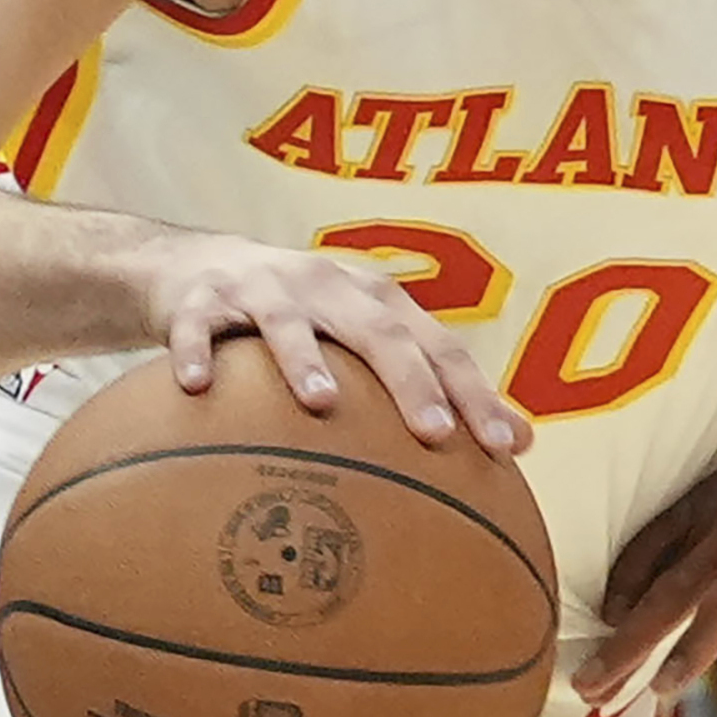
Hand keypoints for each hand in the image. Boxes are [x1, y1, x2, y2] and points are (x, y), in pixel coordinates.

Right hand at [142, 230, 526, 455]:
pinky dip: (194, 354)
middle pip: (377, 331)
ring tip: (320, 404)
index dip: (472, 394)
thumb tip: (522, 444)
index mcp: (376, 299)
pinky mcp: (199, 300)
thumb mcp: (368, 339)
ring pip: (288, 323)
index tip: (501, 448)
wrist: (196, 267)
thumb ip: (436, 385)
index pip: (437, 346)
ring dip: (304, 359)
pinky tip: (195, 388)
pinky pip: (195, 329)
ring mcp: (261, 289)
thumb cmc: (303, 320)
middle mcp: (326, 286)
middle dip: (408, 380)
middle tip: (432, 434)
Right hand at [586, 435, 716, 716]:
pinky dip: (627, 568)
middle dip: (632, 641)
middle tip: (592, 686)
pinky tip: (608, 608)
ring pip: (654, 559)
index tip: (662, 689)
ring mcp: (715, 502)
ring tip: (590, 660)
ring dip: (619, 609)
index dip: (695, 646)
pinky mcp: (701, 492)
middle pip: (676, 587)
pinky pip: (653, 531)